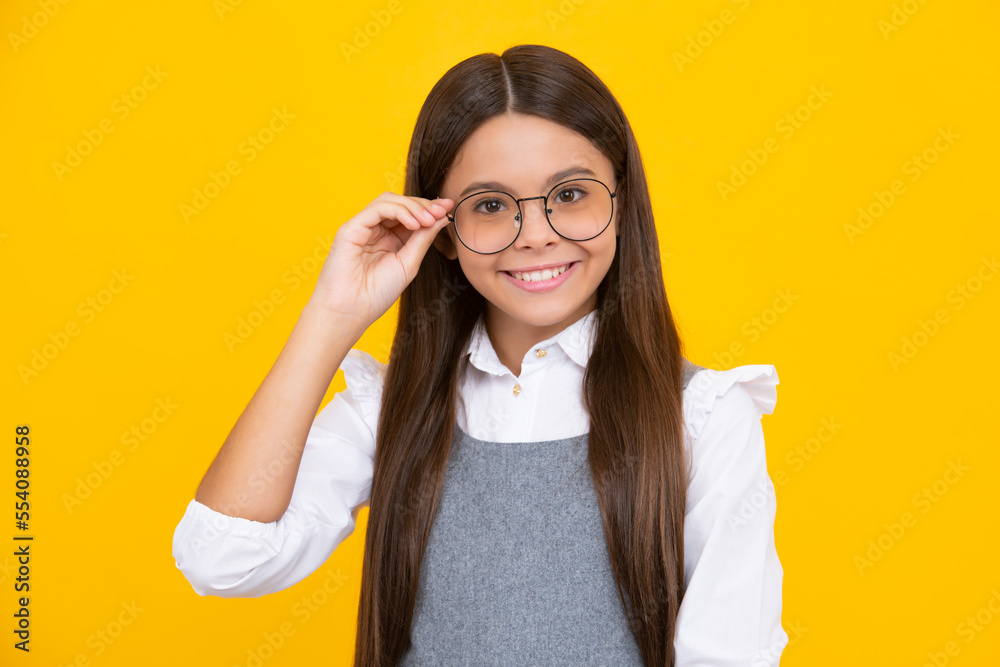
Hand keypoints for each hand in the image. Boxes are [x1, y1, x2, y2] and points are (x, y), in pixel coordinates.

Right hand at [306, 191, 453, 329]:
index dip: (430, 210)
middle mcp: (376, 230)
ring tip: (428, 219)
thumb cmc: (376, 293)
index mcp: (390, 239)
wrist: (351, 311)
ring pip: (389, 201)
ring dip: (413, 207)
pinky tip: (414, 224)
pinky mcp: (351, 228)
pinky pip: (377, 208)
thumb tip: (441, 217)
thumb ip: (423, 239)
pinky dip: (398, 211)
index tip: (450, 209)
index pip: (411, 215)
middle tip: (442, 211)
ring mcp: (363, 227)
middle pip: (401, 203)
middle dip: (424, 205)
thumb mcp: (409, 264)